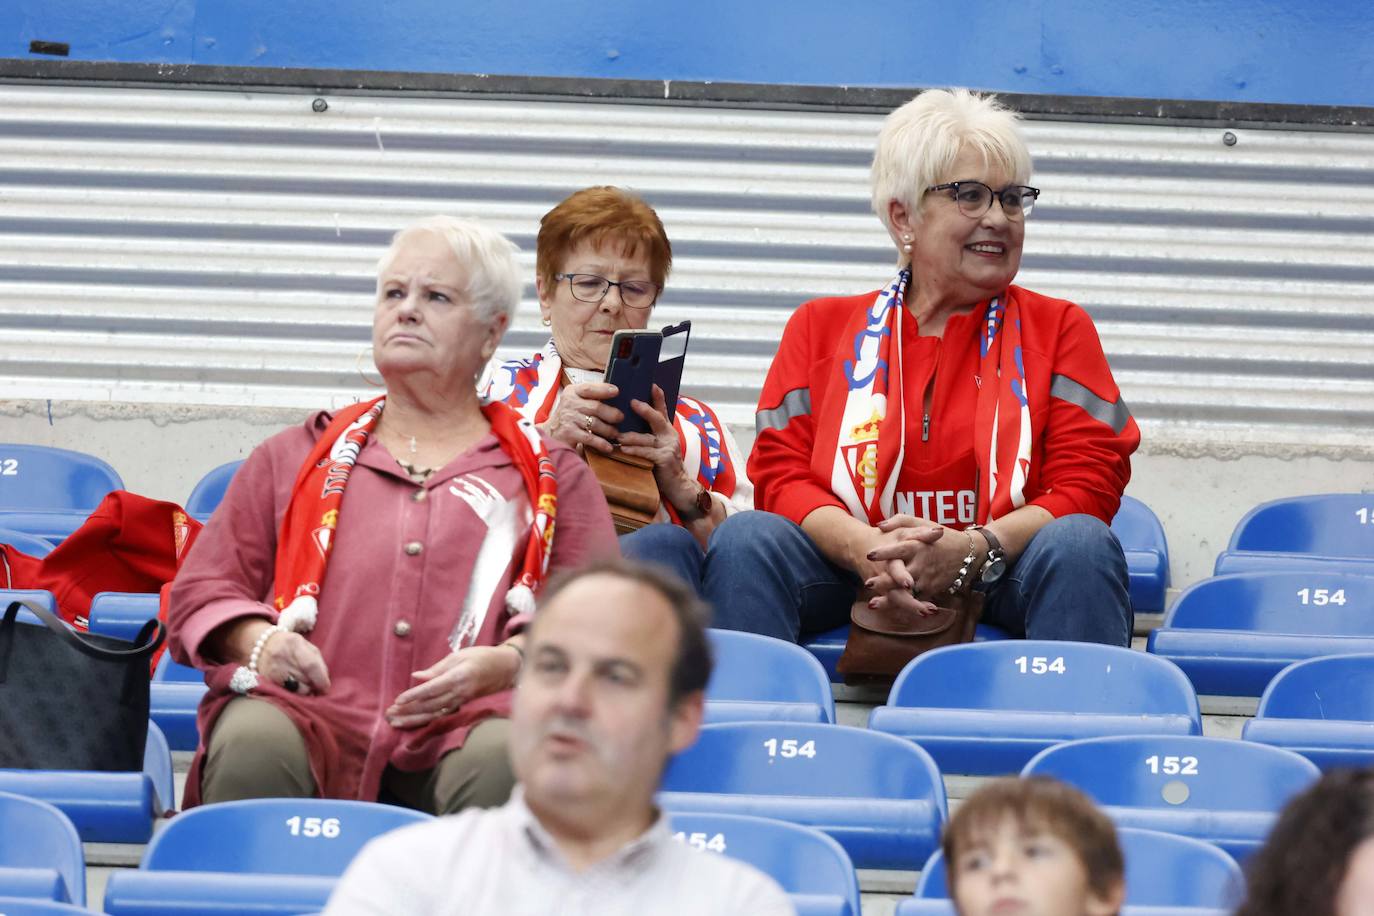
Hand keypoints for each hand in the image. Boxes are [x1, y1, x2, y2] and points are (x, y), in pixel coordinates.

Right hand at [257, 628, 331, 695]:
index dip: (321, 679)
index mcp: (295, 644)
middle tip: (316, 686)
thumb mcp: (306, 646)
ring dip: (304, 690)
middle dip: (314, 685)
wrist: (263, 644)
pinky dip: (294, 692)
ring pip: (296, 688)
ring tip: (305, 685)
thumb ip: (317, 661)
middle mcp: (282, 656)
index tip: (326, 688)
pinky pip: (286, 692)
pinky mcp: (267, 680)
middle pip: (304, 679)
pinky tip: (294, 686)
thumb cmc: (290, 645)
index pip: (310, 665)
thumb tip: (325, 681)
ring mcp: (273, 669)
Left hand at [385, 645, 520, 729]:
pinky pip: (441, 715)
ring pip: (433, 714)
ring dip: (413, 719)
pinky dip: (425, 720)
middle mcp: (459, 692)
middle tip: (389, 714)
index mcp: (458, 677)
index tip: (398, 700)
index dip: (414, 695)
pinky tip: (412, 722)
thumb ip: (437, 668)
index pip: (432, 688)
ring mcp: (460, 701)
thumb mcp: (460, 656)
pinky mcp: (461, 705)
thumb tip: (417, 677)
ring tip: (395, 722)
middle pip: (429, 705)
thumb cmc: (482, 657)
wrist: (506, 669)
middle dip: (408, 711)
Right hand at [540, 381, 623, 454]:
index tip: (616, 391)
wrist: (551, 432)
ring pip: (595, 423)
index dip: (604, 390)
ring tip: (615, 433)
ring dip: (608, 430)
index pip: (589, 388)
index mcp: (573, 392)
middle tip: (621, 418)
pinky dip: (601, 443)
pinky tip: (608, 447)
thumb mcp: (577, 400)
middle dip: (612, 414)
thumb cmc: (570, 415)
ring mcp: (568, 418)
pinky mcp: (569, 433)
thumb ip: (592, 396)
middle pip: (596, 407)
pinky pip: (589, 438)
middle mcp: (570, 403)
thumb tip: (616, 394)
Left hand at [618, 386, 698, 511]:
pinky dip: (633, 451)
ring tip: (618, 434)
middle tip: (632, 402)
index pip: (662, 410)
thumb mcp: (657, 447)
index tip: (652, 384)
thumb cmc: (663, 466)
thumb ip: (647, 436)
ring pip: (647, 438)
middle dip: (644, 409)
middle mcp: (669, 435)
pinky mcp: (664, 459)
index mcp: (667, 430)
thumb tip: (625, 427)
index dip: (658, 396)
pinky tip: (622, 449)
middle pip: (657, 418)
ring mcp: (668, 447)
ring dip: (631, 436)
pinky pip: (646, 453)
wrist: (679, 485)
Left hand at [865, 518, 978, 614]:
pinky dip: (901, 606)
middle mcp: (922, 563)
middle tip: (868, 584)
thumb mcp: (922, 524)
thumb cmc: (940, 538)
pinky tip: (888, 609)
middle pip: (901, 574)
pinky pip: (915, 600)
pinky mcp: (931, 590)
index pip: (900, 549)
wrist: (968, 555)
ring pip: (906, 591)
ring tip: (873, 604)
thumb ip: (899, 521)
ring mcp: (927, 578)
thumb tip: (879, 526)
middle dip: (885, 581)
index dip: (886, 552)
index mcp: (918, 545)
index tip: (869, 554)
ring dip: (890, 598)